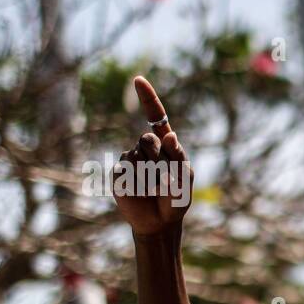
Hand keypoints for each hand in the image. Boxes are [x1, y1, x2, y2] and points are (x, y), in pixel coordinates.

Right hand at [113, 76, 192, 236]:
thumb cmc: (176, 200)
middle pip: (147, 139)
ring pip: (136, 156)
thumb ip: (179, 158)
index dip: (147, 98)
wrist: (159, 223)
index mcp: (165, 145)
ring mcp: (129, 159)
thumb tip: (170, 135)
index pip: (155, 116)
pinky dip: (136, 182)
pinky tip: (140, 192)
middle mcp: (146, 148)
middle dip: (158, 158)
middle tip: (165, 178)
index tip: (138, 80)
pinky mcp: (118, 174)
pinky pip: (124, 170)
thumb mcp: (185, 179)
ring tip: (155, 188)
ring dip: (149, 174)